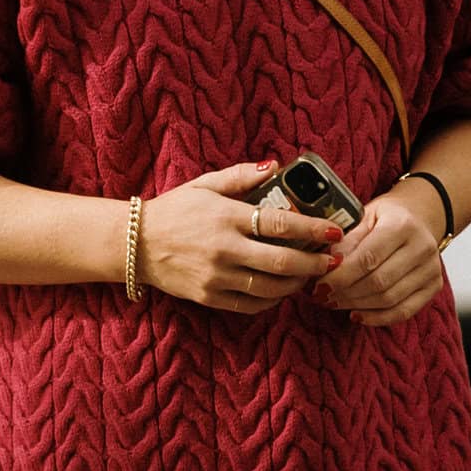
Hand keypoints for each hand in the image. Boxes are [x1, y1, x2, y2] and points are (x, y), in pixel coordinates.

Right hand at [135, 161, 342, 313]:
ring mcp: (217, 277)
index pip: (281, 224)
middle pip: (282, 262)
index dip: (313, 229)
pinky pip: (250, 305)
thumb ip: (241, 176)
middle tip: (333, 260)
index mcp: (227, 217)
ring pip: (270, 288)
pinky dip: (272, 300)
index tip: (335, 231)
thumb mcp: (206, 184)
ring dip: (297, 283)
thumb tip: (276, 166)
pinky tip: (282, 290)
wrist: (135, 244)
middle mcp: (224, 249)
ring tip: (311, 275)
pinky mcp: (209, 297)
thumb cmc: (174, 210)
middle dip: (314, 263)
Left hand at [316, 182, 445, 325]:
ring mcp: (432, 269)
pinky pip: (404, 311)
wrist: (419, 217)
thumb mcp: (364, 216)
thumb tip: (328, 265)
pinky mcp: (434, 286)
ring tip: (335, 303)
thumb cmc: (386, 217)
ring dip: (357, 306)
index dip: (341, 276)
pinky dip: (378, 318)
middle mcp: (422, 247)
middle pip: (379, 282)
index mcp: (402, 225)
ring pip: (389, 299)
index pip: (368, 258)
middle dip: (346, 293)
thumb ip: (347, 240)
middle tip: (323, 297)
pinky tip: (357, 315)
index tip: (319, 285)